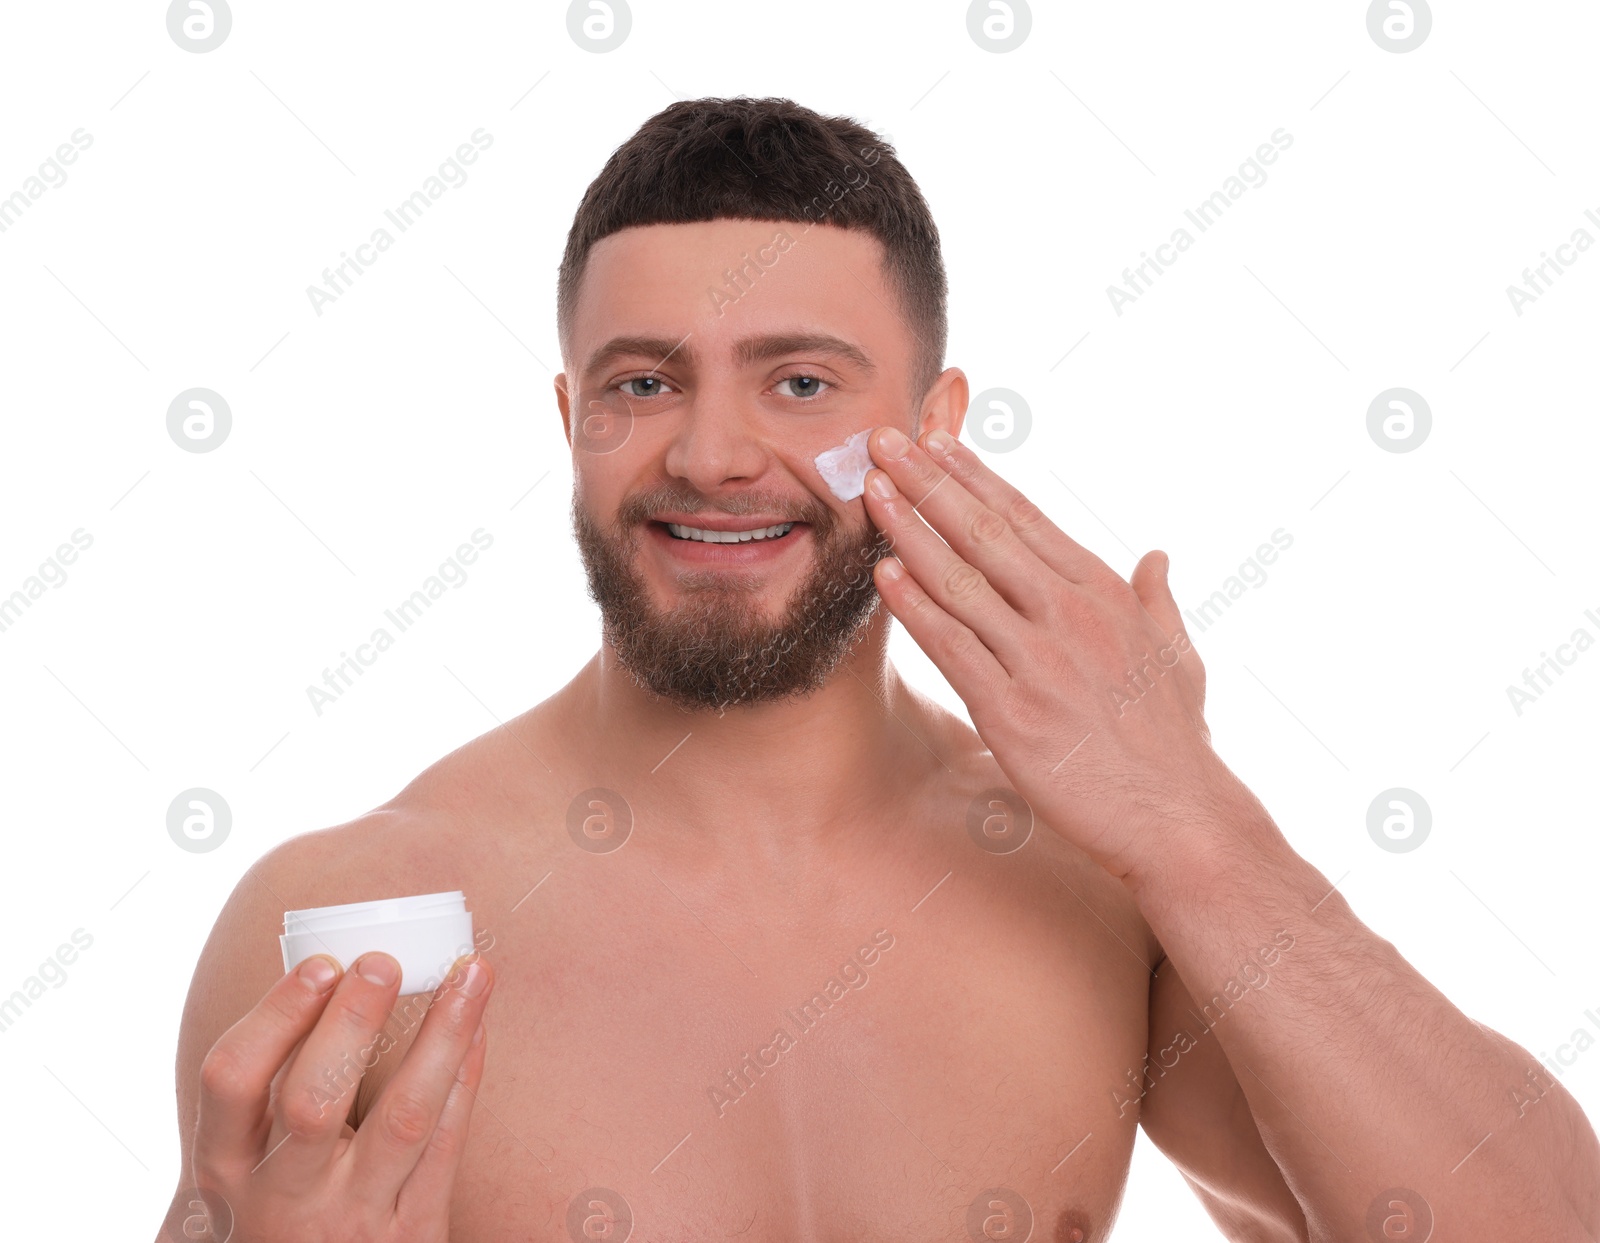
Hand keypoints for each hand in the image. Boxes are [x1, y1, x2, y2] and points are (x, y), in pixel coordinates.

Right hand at [178, 950, 493, 1242]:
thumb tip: (337, 974)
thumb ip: (273, 1087)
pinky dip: (466, 1078)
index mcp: (227, 1165)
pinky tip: (477, 1029)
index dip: (277, 1014)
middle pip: (314, 1100)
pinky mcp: (413, 1233)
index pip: (232, 1079)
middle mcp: (284, 1197)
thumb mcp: (247, 1163)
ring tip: (471, 973)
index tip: (323, 963)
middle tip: (385, 962)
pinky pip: (448, 1145)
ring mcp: (352, 1219)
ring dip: (442, 1035)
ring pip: (404, 1117)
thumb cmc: (282, 1207)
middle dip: (352, 1022)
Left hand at [861, 425, 1244, 879]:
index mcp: (1107, 593)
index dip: (975, 477)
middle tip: (885, 440)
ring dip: (909, 531)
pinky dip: (916, 609)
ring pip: (961, 582)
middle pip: (986, 534)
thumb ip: (1159, 599)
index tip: (937, 441)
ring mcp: (1041, 662)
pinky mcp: (1013, 712)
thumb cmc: (1176, 741)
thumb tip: (1157, 555)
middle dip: (930, 483)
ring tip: (871, 491)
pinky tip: (882, 575)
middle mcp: (1072, 615)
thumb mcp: (1179, 655)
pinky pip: (953, 648)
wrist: (1180, 817)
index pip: (1027, 519)